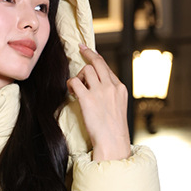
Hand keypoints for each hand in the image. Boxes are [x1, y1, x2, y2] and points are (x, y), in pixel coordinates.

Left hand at [67, 45, 131, 160]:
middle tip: (80, 48)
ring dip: (79, 76)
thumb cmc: (113, 129)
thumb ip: (111, 94)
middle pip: (97, 62)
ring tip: (78, 88)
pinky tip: (72, 92)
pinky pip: (75, 81)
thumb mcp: (118, 106)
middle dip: (88, 53)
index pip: (106, 67)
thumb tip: (98, 85)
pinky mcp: (88, 99)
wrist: (112, 141)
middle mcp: (111, 86)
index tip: (89, 51)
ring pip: (86, 70)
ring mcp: (100, 91)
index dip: (96, 58)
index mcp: (119, 88)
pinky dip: (71, 84)